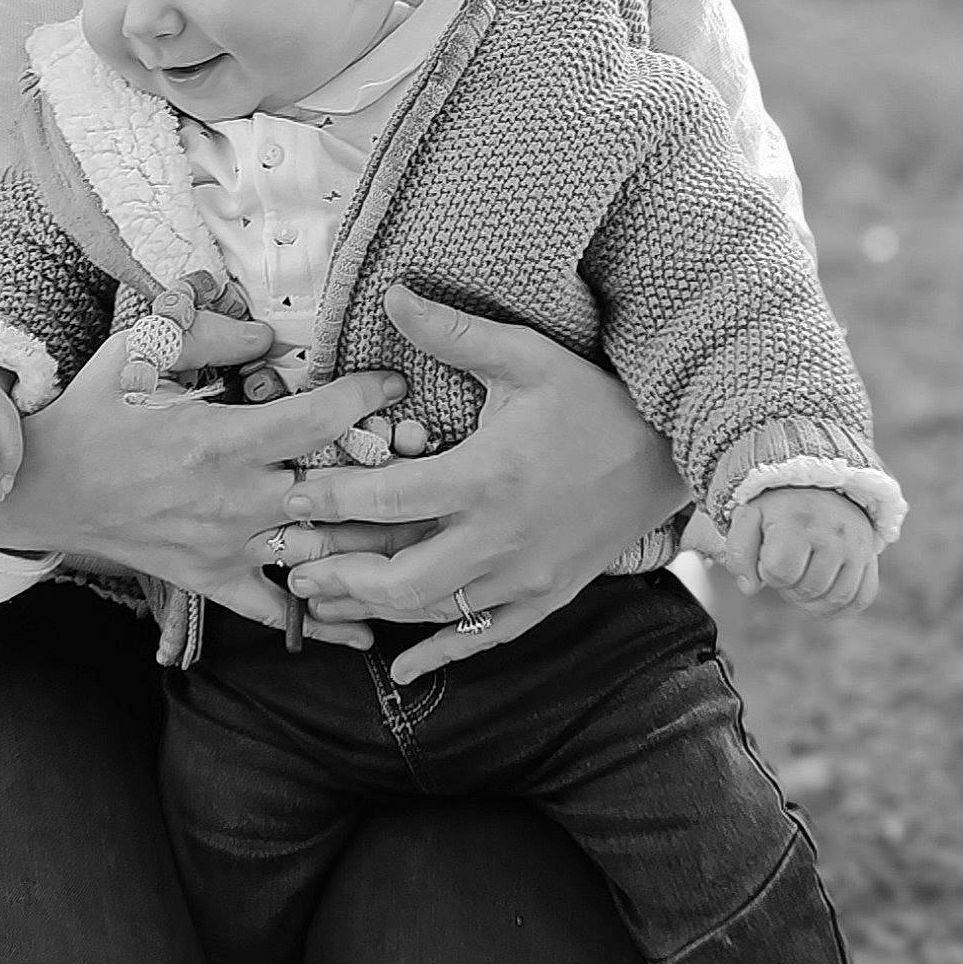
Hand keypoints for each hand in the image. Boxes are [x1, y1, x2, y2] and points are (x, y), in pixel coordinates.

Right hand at [0, 312, 409, 648]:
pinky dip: (324, 621)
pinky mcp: (214, 580)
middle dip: (391, 475)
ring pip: (323, 553)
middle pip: (340, 493)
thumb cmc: (95, 415)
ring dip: (376, 543)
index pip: (320, 419)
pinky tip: (371, 622)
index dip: (368, 396)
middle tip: (428, 458)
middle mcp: (237, 500)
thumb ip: (207, 334)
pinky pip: (276, 611)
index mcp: (224, 441)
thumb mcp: (139, 351)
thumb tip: (267, 335)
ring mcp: (229, 547)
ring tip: (425, 527)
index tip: (395, 383)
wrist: (43, 489)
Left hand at [279, 284, 687, 683]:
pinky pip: (484, 638)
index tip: (290, 496)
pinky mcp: (545, 598)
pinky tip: (399, 669)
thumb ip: (455, 333)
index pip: (388, 501)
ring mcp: (524, 578)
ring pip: (431, 613)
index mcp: (487, 478)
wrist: (673, 455)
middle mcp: (501, 539)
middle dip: (338, 573)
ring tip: (320, 598)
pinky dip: (438, 655)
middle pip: (399, 578)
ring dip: (370, 610)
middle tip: (291, 561)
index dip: (329, 502)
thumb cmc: (595, 400)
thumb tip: (391, 294)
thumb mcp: (528, 357)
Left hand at [724, 485, 878, 615]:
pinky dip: (840, 607)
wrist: (820, 486)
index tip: (769, 556)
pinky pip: (862, 598)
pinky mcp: (870, 557)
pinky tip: (823, 596)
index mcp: (798, 521)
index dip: (767, 573)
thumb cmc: (779, 509)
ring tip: (802, 580)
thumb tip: (749, 588)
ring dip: (812, 601)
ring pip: (836, 597)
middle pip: (808, 589)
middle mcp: (833, 532)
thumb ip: (740, 553)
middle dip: (789, 588)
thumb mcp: (750, 519)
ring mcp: (857, 546)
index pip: (780, 572)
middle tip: (787, 569)